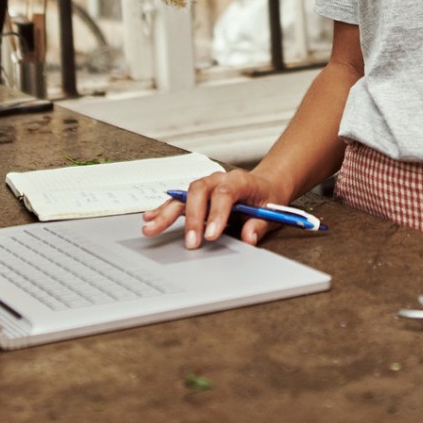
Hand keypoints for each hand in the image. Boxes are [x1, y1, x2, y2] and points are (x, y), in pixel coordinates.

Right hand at [140, 167, 281, 247]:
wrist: (264, 186)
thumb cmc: (266, 198)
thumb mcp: (271, 212)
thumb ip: (259, 225)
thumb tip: (249, 237)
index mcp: (239, 180)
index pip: (225, 193)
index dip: (217, 214)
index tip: (211, 235)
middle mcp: (218, 179)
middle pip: (199, 192)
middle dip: (193, 218)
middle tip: (191, 242)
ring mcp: (205, 185)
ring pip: (183, 195)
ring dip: (167, 213)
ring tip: (152, 228)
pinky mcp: (196, 195)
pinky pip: (177, 200)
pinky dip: (163, 209)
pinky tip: (150, 218)